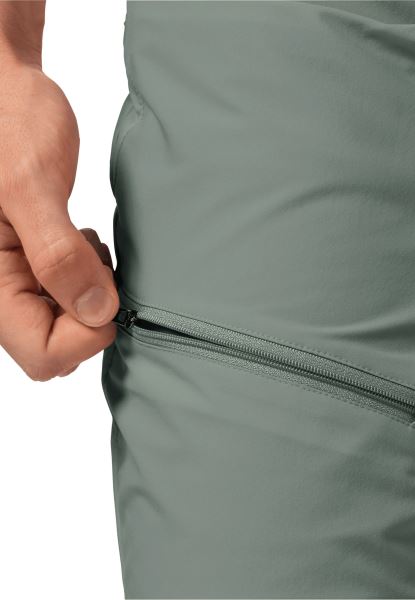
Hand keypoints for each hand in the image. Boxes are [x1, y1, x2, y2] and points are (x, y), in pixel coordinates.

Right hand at [0, 65, 118, 380]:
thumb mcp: (31, 185)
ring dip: (89, 293)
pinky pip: (66, 298)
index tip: (107, 290)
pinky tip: (81, 241)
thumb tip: (97, 312)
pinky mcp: (32, 266)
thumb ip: (59, 254)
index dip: (86, 336)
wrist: (4, 92)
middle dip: (89, 313)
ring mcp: (15, 280)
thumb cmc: (6, 123)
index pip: (43, 355)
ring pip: (64, 325)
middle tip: (93, 259)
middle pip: (55, 347)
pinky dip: (86, 277)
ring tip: (84, 242)